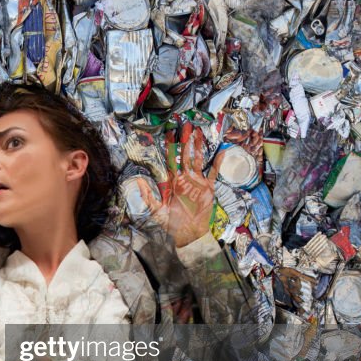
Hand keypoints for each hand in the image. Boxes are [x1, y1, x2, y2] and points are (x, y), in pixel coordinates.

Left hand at [135, 122, 223, 248]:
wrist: (186, 235)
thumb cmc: (170, 224)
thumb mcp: (155, 210)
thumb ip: (147, 195)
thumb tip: (139, 180)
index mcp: (171, 182)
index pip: (170, 160)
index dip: (169, 147)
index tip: (168, 133)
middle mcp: (184, 179)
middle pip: (184, 156)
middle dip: (184, 141)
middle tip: (185, 126)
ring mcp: (196, 182)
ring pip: (197, 160)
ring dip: (198, 147)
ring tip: (198, 133)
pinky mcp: (207, 189)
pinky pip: (213, 173)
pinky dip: (217, 163)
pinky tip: (221, 152)